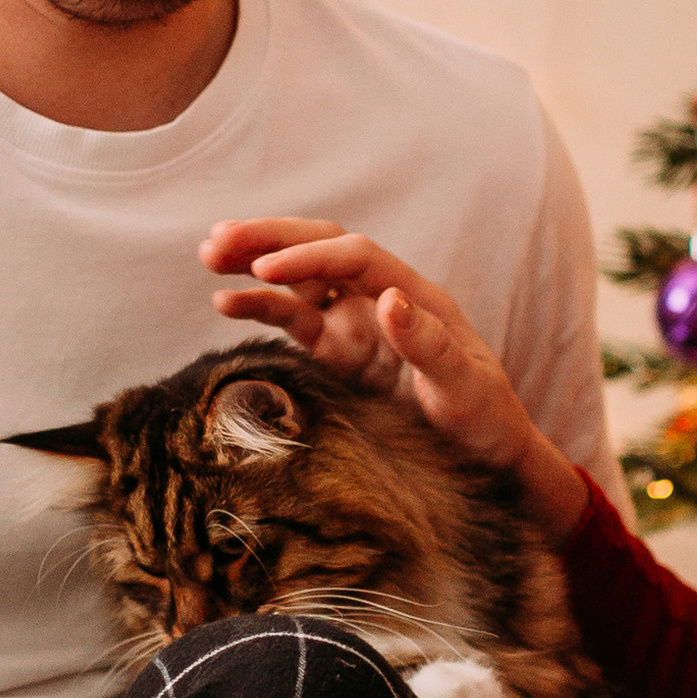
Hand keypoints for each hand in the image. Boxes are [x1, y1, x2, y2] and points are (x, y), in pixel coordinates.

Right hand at [200, 218, 591, 538]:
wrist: (487, 457)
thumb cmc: (485, 419)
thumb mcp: (466, 388)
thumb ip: (429, 346)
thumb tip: (389, 299)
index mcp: (416, 296)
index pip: (355, 258)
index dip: (310, 257)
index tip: (268, 270)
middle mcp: (381, 300)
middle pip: (320, 250)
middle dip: (270, 240)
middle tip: (218, 239)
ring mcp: (357, 325)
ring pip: (299, 280)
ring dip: (256, 265)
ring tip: (209, 256)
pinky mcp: (338, 353)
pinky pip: (293, 321)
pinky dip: (260, 308)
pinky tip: (225, 303)